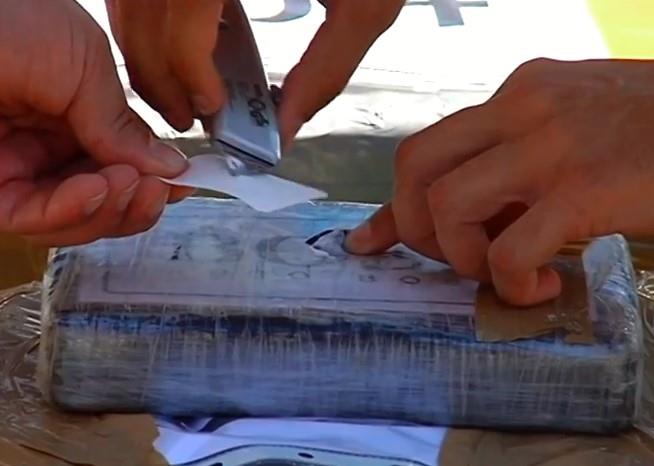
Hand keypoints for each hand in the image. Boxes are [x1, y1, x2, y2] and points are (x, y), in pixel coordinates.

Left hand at [0, 0, 191, 245]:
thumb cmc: (6, 19)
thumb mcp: (83, 62)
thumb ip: (122, 122)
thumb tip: (170, 166)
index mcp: (69, 110)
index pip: (119, 159)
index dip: (154, 177)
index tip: (185, 183)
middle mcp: (44, 146)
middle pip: (105, 198)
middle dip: (138, 201)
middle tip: (161, 191)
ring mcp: (17, 171)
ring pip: (78, 218)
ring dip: (114, 210)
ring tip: (131, 185)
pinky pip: (40, 219)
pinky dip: (77, 211)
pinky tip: (99, 189)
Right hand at [106, 0, 403, 145]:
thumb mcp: (365, 4)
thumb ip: (325, 69)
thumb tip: (284, 125)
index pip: (180, 19)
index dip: (187, 73)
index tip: (211, 108)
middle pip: (138, 12)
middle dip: (155, 76)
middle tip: (186, 116)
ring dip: (146, 49)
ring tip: (182, 87)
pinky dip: (154, 17)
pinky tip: (189, 39)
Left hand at [346, 58, 653, 305]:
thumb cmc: (651, 136)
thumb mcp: (569, 132)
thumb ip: (510, 162)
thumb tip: (461, 211)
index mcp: (517, 93)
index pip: (427, 146)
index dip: (393, 203)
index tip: (372, 239)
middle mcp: (523, 107)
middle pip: (415, 166)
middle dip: (414, 226)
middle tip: (453, 257)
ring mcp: (552, 144)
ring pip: (448, 204)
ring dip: (460, 255)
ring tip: (502, 269)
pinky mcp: (585, 187)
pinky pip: (508, 248)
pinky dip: (510, 281)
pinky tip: (540, 284)